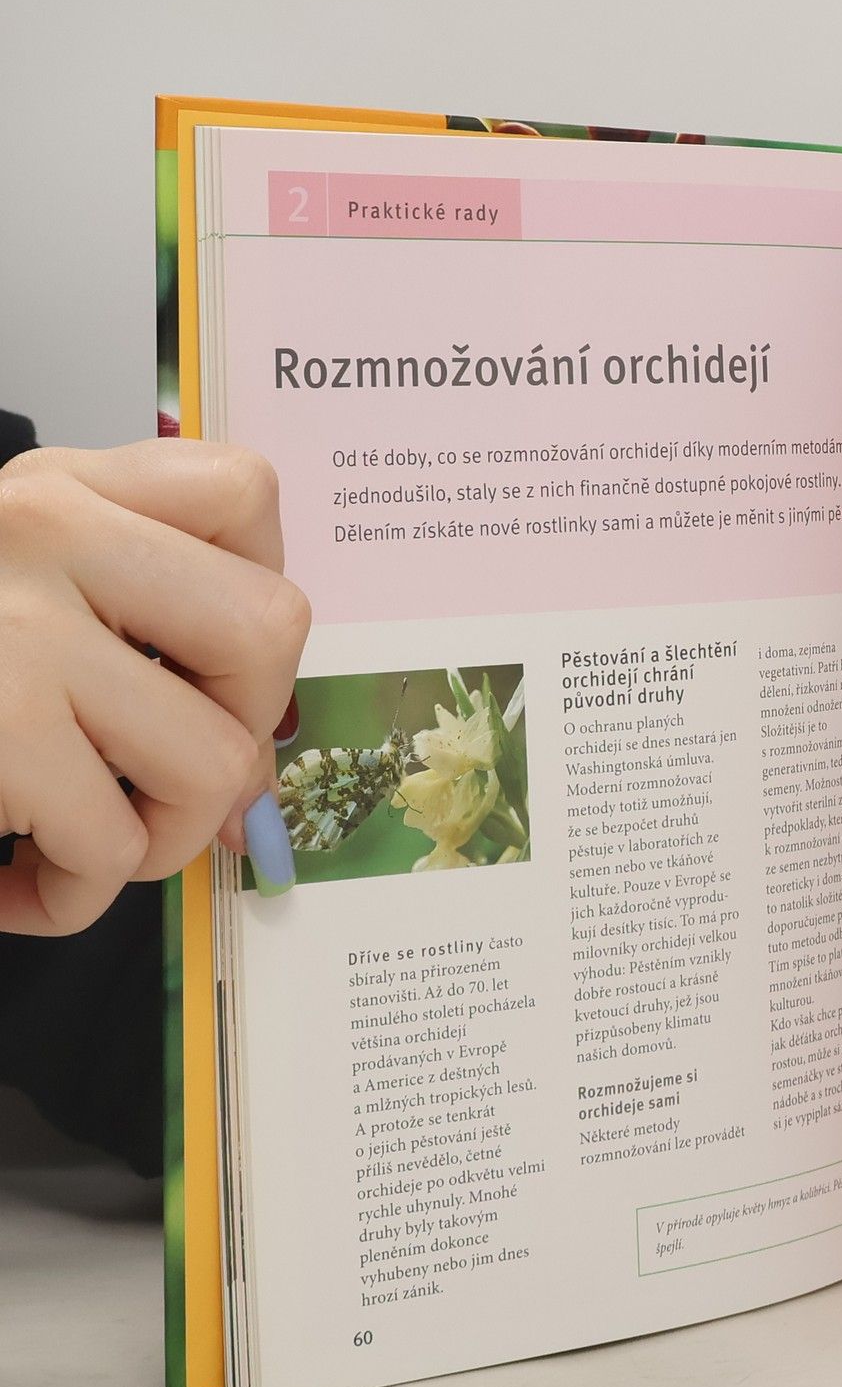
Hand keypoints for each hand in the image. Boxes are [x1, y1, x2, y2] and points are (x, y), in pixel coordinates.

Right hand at [0, 442, 309, 934]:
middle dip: (237, 730)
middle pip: (270, 629)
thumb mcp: (2, 587)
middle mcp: (41, 531)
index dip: (254, 592)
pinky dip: (70, 897)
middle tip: (155, 775)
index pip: (245, 492)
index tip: (205, 665)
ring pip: (215, 759)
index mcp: (54, 488)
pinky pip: (112, 844)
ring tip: (78, 844)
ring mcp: (15, 630)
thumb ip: (122, 620)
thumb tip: (248, 767)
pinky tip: (12, 884)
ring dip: (157, 836)